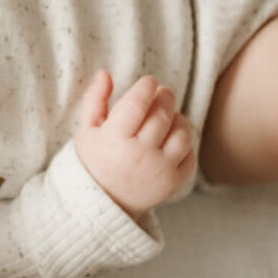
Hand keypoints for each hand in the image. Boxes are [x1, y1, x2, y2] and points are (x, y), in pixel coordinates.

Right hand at [72, 72, 195, 215]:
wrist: (104, 203)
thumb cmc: (94, 161)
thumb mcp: (87, 130)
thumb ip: (95, 100)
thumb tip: (105, 73)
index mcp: (114, 140)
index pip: (137, 104)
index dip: (146, 87)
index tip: (148, 82)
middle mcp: (139, 155)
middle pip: (162, 115)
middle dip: (165, 96)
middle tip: (161, 92)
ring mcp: (159, 170)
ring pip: (181, 133)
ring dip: (178, 117)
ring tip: (168, 115)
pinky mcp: (173, 182)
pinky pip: (189, 154)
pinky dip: (185, 141)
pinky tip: (172, 136)